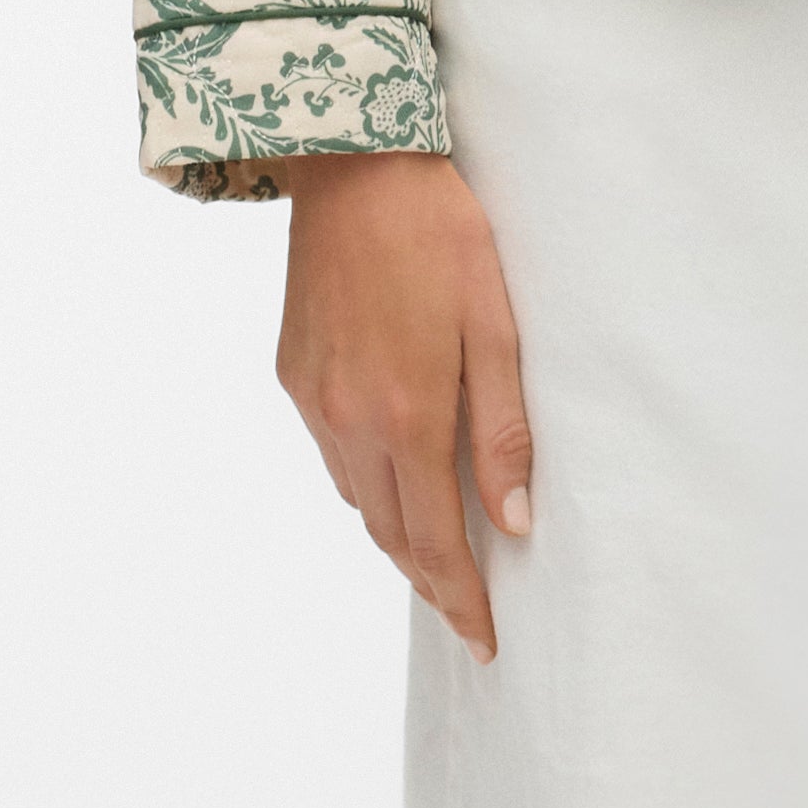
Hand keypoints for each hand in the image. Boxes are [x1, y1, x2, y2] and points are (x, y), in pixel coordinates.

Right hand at [274, 150, 534, 660]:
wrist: (353, 165)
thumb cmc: (440, 234)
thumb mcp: (497, 327)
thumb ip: (504, 431)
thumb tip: (513, 522)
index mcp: (406, 416)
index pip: (437, 542)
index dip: (461, 600)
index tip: (485, 641)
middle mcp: (348, 421)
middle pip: (391, 535)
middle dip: (431, 581)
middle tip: (468, 611)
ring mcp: (313, 400)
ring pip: (358, 499)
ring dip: (399, 533)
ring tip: (440, 551)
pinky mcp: (293, 374)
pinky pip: (333, 455)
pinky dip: (368, 482)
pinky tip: (398, 471)